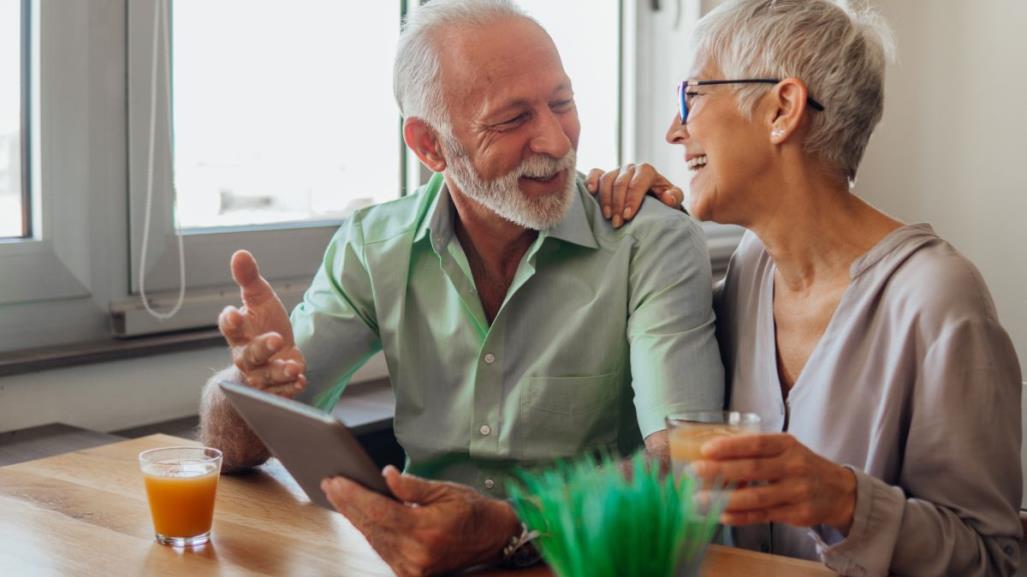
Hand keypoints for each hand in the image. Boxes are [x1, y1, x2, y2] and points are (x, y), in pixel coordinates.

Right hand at [218, 250, 306, 397]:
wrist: (273, 355)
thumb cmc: (264, 323)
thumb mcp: (260, 298)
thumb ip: (249, 278)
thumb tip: (240, 253)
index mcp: (239, 331)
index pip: (229, 326)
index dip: (230, 320)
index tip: (235, 313)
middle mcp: (245, 355)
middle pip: (247, 355)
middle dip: (261, 348)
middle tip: (276, 339)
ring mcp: (259, 374)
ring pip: (264, 377)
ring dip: (279, 372)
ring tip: (294, 366)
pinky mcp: (274, 388)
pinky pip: (279, 392)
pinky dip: (290, 388)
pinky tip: (301, 380)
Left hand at [321, 466, 521, 576]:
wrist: (493, 539)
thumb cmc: (472, 511)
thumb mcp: (445, 490)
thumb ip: (412, 485)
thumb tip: (385, 475)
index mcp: (426, 529)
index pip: (378, 511)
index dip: (354, 495)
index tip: (336, 480)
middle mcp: (417, 553)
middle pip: (370, 526)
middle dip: (347, 503)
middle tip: (330, 484)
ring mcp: (413, 568)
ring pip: (373, 539)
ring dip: (354, 517)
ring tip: (339, 496)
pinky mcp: (411, 574)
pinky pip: (383, 550)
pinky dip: (370, 532)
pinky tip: (358, 515)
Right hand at [585, 163, 683, 227]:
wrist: (652, 197)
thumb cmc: (662, 199)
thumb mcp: (673, 198)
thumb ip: (674, 197)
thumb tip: (667, 198)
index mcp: (647, 171)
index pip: (637, 182)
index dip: (632, 199)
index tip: (628, 217)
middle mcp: (630, 168)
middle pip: (620, 183)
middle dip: (618, 205)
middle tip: (617, 223)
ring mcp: (616, 171)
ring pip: (607, 180)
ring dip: (605, 199)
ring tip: (607, 216)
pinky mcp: (605, 175)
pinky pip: (595, 173)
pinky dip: (591, 181)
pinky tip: (591, 192)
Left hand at [691, 433, 856, 532]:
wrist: (840, 491)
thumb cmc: (801, 465)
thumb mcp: (786, 449)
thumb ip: (757, 450)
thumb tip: (713, 453)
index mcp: (787, 445)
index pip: (756, 444)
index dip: (730, 447)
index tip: (706, 450)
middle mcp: (794, 467)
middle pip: (753, 469)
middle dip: (721, 471)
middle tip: (695, 471)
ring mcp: (796, 492)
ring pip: (757, 497)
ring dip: (726, 498)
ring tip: (701, 499)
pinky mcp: (797, 514)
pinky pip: (763, 515)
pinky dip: (741, 516)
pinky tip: (721, 514)